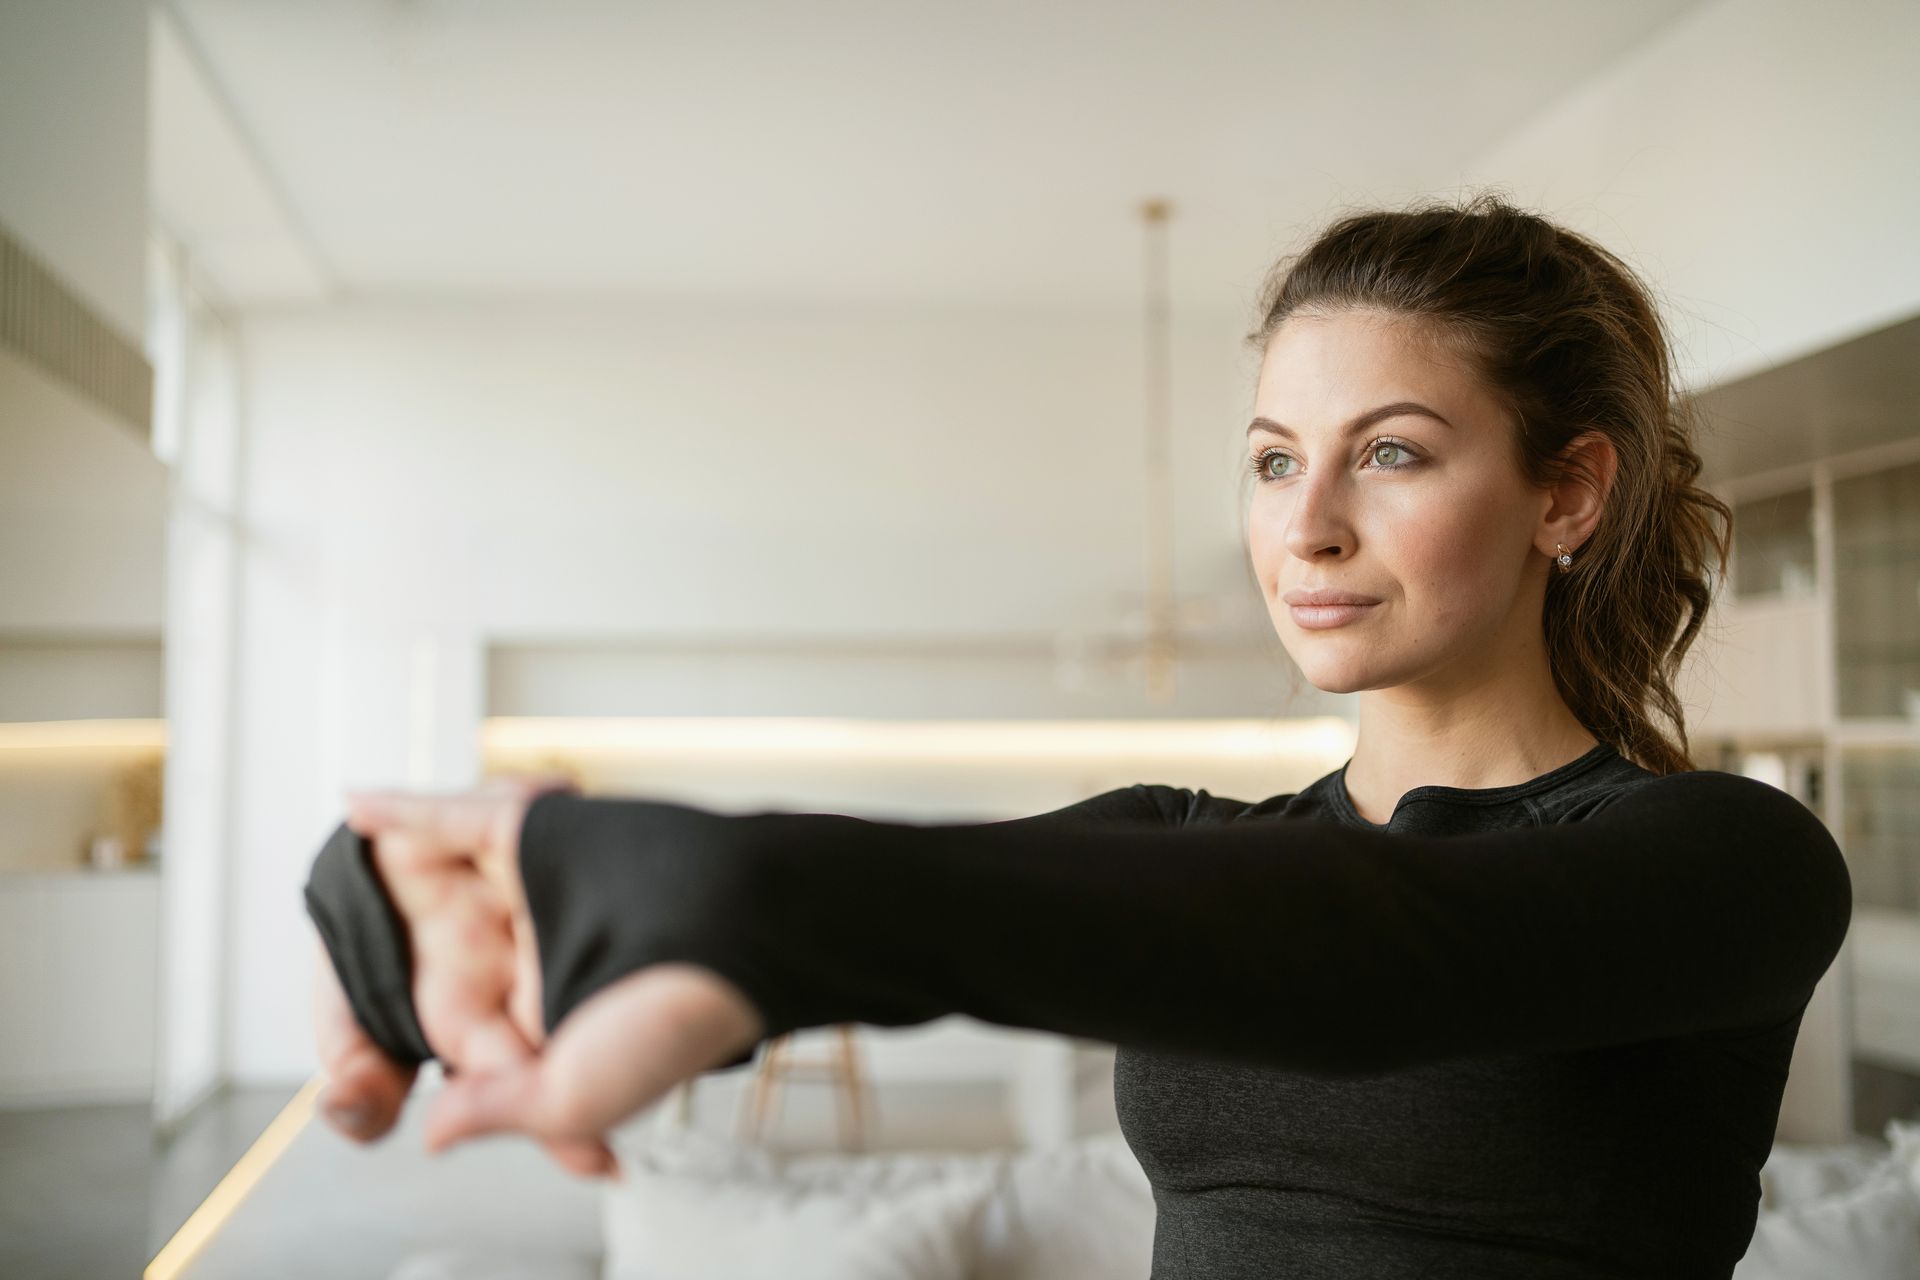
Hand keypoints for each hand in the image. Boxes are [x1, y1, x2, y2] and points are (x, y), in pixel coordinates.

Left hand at [324, 775, 766, 1162]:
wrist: (743, 925)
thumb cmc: (676, 1019)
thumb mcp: (573, 1095)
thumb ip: (501, 1111)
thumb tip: (434, 1131)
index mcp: (556, 1020)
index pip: (476, 1046)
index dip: (433, 1065)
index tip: (377, 1095)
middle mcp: (544, 952)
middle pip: (453, 966)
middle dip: (408, 982)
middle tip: (365, 998)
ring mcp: (539, 888)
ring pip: (449, 888)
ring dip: (397, 889)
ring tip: (347, 882)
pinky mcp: (537, 833)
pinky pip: (454, 820)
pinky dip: (406, 811)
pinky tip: (360, 809)